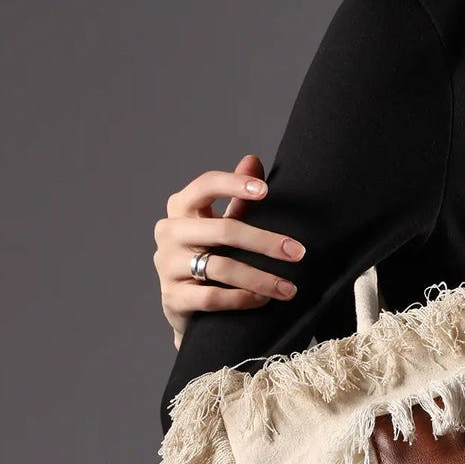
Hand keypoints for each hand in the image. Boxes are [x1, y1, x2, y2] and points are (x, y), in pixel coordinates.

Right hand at [154, 153, 305, 347]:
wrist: (185, 304)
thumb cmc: (207, 254)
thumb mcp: (222, 224)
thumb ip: (238, 198)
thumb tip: (252, 160)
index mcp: (181, 207)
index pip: (205, 185)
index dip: (234, 184)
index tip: (265, 190)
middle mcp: (170, 232)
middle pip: (222, 230)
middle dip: (265, 242)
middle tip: (297, 253)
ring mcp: (167, 265)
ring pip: (220, 267)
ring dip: (260, 278)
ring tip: (288, 288)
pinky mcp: (172, 297)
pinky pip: (211, 297)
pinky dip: (241, 298)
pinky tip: (262, 299)